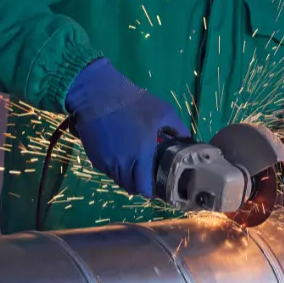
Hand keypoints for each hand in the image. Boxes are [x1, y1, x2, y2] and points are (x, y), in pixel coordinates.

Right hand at [65, 58, 190, 198]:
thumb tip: (188, 141)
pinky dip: (115, 170)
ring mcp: (106, 161)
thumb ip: (179, 129)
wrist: (97, 93)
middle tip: (148, 177)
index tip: (158, 184)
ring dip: (128, 178)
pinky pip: (107, 171)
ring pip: (118, 180)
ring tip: (136, 168)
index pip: (145, 188)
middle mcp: (122, 163)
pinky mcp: (95, 156)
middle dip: (141, 185)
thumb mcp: (164, 112)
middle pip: (131, 187)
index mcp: (141, 155)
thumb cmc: (133, 102)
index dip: (152, 190)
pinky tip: (121, 158)